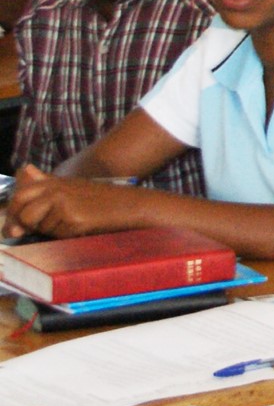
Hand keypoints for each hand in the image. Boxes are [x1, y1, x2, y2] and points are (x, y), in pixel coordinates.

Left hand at [6, 166, 127, 238]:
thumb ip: (45, 181)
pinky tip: (81, 227)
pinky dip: (67, 235)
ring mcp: (63, 204)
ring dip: (51, 231)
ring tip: (70, 224)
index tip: (16, 223)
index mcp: (53, 182)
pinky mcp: (73, 218)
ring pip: (40, 227)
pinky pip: (58, 234)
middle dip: (27, 224)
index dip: (14, 210)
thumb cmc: (100, 199)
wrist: (128, 205)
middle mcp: (55, 191)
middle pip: (24, 213)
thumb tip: (25, 170)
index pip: (20, 195)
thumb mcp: (71, 186)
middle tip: (38, 230)